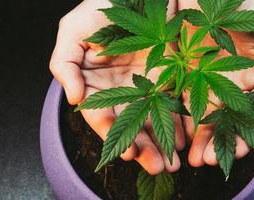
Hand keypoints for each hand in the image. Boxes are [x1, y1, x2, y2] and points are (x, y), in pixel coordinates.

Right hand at [49, 0, 184, 174]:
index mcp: (97, 84)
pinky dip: (181, 121)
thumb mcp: (73, 30)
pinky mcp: (168, 77)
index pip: (103, 117)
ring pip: (154, 119)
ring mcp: (146, 85)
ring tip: (175, 162)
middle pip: (131, 125)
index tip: (129, 154)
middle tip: (159, 167)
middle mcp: (122, 90)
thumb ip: (65, 63)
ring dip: (164, 142)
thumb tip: (72, 99)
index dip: (114, 137)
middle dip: (144, 148)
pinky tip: (188, 137)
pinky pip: (174, 103)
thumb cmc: (101, 9)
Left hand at [178, 0, 253, 166]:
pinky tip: (182, 139)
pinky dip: (183, 121)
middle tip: (212, 161)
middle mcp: (234, 85)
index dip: (249, 135)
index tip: (239, 151)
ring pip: (206, 117)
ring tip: (197, 159)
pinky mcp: (186, 75)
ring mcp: (209, 82)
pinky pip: (183, 101)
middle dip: (222, 143)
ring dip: (202, 140)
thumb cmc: (249, 4)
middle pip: (230, 121)